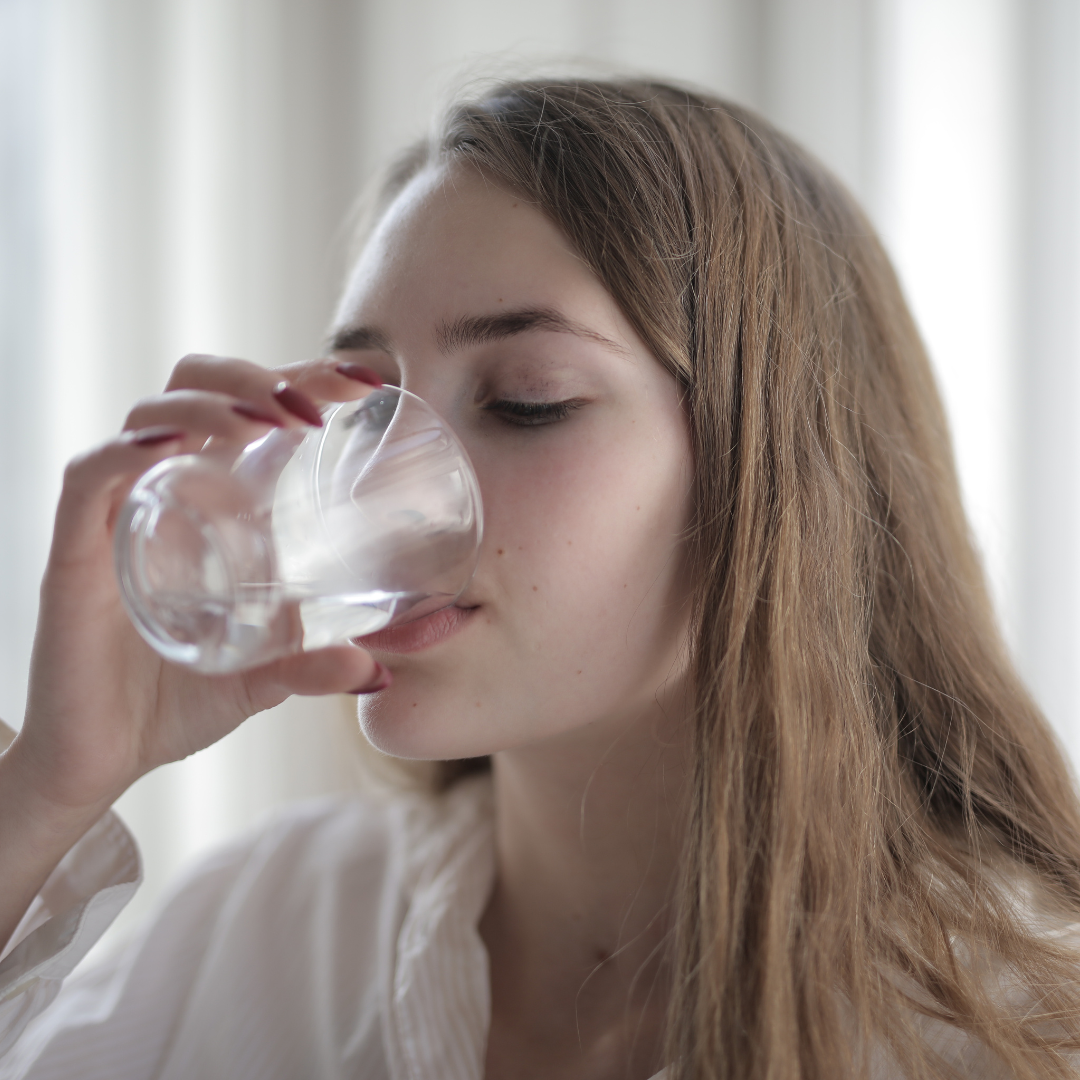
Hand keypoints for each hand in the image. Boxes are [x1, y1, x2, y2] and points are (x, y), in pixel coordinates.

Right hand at [8, 353, 386, 816]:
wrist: (101, 761)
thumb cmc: (177, 701)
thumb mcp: (263, 676)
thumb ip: (314, 666)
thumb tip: (378, 672)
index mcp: (210, 502)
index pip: (249, 407)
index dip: (302, 377)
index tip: (365, 383)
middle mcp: (164, 491)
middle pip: (197, 387)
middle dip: (258, 376)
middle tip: (316, 407)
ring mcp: (118, 515)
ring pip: (150, 414)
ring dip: (213, 401)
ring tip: (270, 421)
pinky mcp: (75, 551)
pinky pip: (91, 476)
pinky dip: (129, 449)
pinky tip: (175, 445)